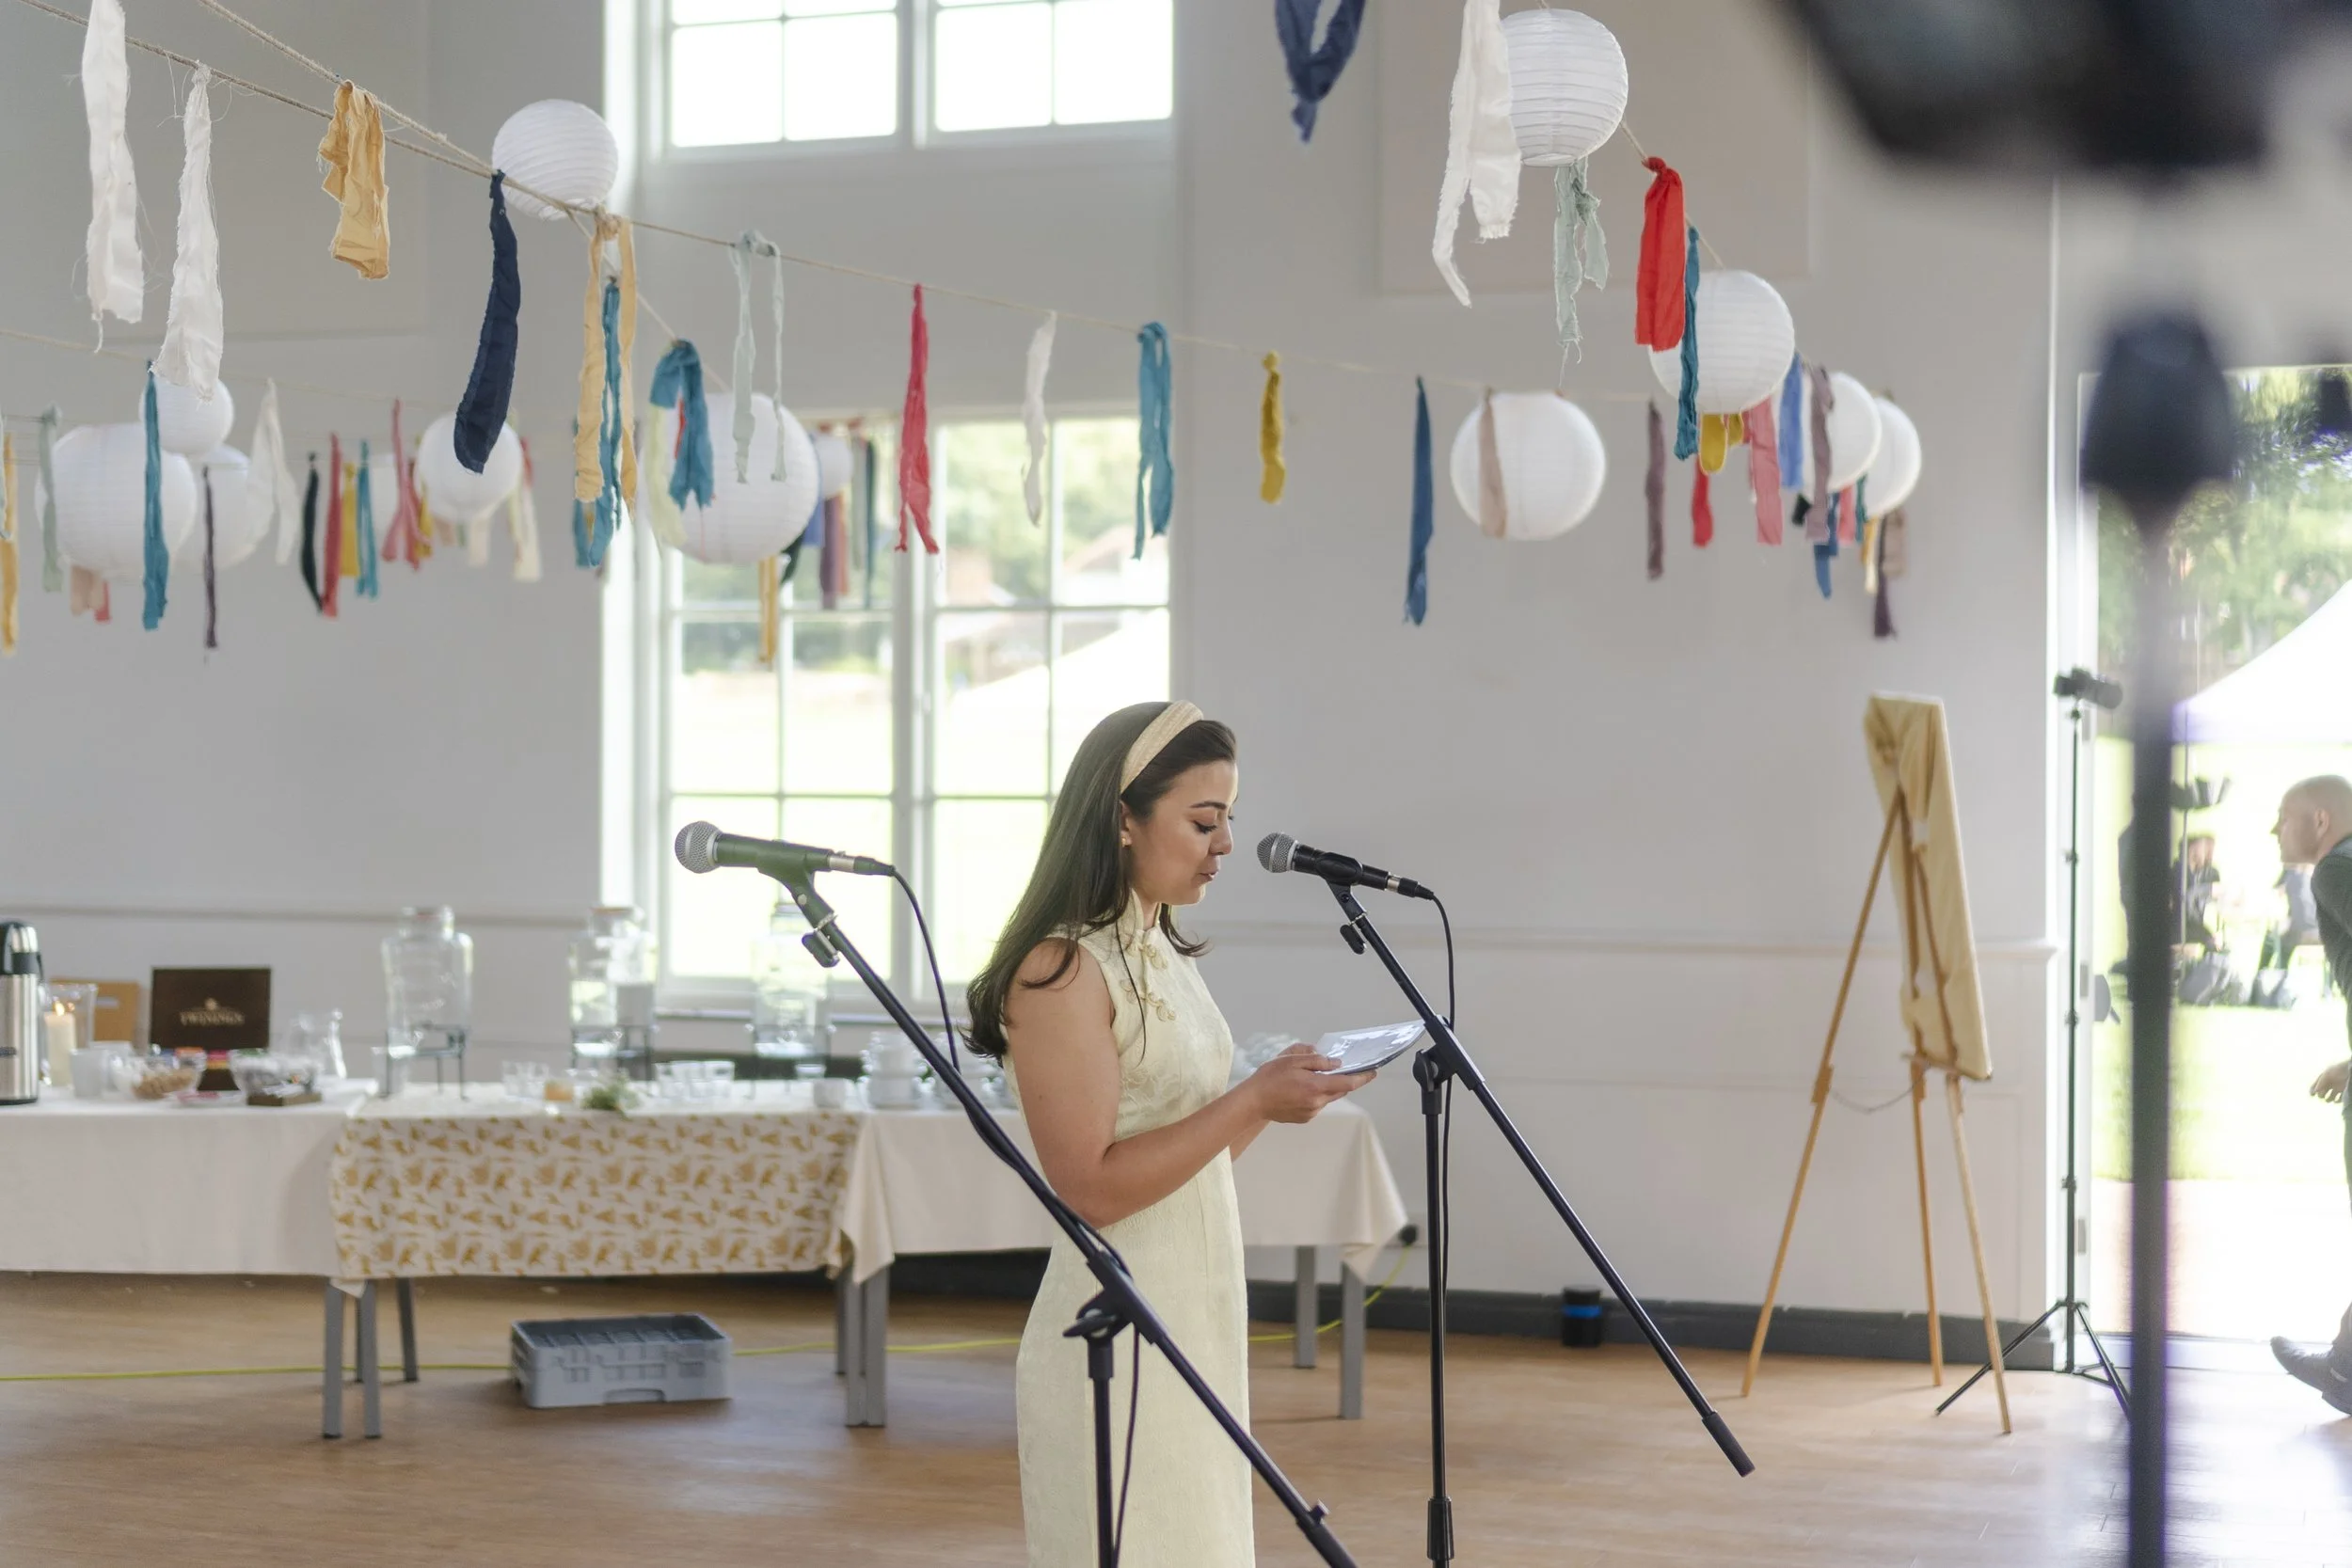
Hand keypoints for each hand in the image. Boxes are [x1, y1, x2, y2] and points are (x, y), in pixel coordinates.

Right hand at [1246, 1043, 1375, 1123]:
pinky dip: (1315, 1095)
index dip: (1363, 1077)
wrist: (1252, 1101)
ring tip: (1309, 1076)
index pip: (1348, 1083)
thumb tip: (1335, 1063)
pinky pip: (1317, 1104)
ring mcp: (1311, 1112)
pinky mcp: (1305, 1118)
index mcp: (1316, 1087)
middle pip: (1340, 1090)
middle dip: (1344, 1079)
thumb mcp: (1292, 1060)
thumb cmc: (1270, 1077)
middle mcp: (1317, 1102)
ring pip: (1328, 1097)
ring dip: (1326, 1087)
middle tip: (1342, 1068)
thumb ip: (1316, 1061)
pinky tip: (1299, 1088)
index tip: (1373, 1072)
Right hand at [2313, 1061, 2349, 1103]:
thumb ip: (2320, 1083)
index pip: (2316, 1085)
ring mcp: (2337, 1087)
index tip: (2311, 1095)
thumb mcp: (2326, 1075)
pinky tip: (2336, 1100)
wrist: (2350, 1070)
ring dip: (2328, 1099)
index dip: (2312, 1090)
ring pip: (2330, 1097)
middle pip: (2322, 1092)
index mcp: (2324, 1078)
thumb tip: (2315, 1091)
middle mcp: (2330, 1083)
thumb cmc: (2338, 1070)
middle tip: (2320, 1097)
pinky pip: (2339, 1099)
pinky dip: (2337, 1101)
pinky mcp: (2344, 1091)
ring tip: (2328, 1099)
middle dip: (2320, 1095)